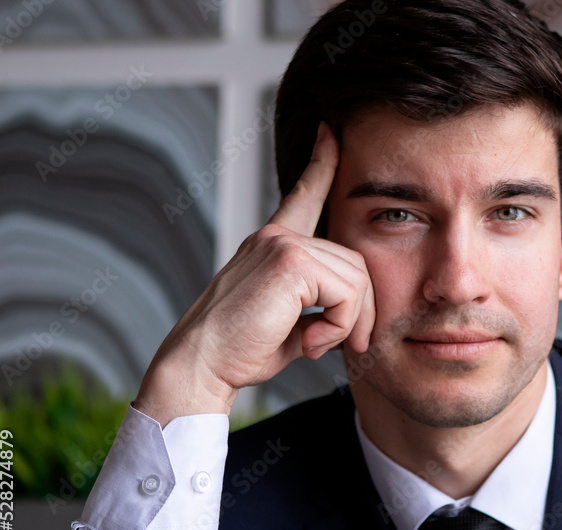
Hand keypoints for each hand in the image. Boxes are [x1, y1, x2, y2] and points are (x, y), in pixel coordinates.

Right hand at [133, 122, 374, 425]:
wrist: (200, 366)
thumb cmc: (240, 352)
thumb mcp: (290, 322)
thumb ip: (319, 305)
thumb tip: (356, 314)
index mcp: (273, 245)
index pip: (302, 196)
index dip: (321, 164)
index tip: (331, 132)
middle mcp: (277, 236)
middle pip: (356, 262)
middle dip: (361, 310)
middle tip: (346, 344)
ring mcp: (283, 244)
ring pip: (357, 279)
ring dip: (348, 323)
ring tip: (317, 346)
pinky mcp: (290, 261)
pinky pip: (347, 294)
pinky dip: (339, 326)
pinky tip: (310, 344)